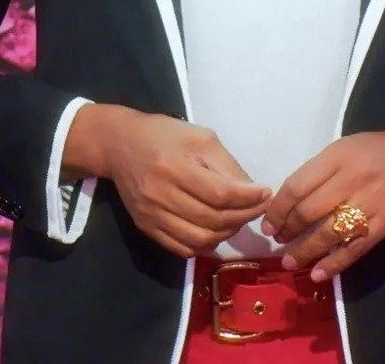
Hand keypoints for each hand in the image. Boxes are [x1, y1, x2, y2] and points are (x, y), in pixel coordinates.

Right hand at [65, 104, 270, 257]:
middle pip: (212, 219)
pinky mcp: (146, 227)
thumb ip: (226, 165)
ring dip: (227, 233)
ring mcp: (151, 215)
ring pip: (200, 240)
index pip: (220, 194)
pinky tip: (216, 231)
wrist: (118, 144)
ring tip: (238, 219)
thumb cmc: (164, 135)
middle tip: (257, 207)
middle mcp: (160, 195)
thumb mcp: (200, 138)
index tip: (265, 193)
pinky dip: (205, 245)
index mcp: (174, 166)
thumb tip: (252, 191)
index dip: (248, 199)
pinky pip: (182, 249)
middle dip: (243, 216)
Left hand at [262, 126, 384, 281]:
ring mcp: (373, 202)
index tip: (268, 223)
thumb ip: (323, 171)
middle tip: (278, 242)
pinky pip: (356, 248)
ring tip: (292, 262)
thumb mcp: (349, 147)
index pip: (298, 185)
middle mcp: (355, 177)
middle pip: (310, 210)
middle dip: (289, 230)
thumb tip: (292, 202)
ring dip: (306, 251)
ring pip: (330, 233)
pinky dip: (335, 263)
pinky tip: (319, 273)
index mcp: (340, 155)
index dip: (278, 209)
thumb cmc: (384, 150)